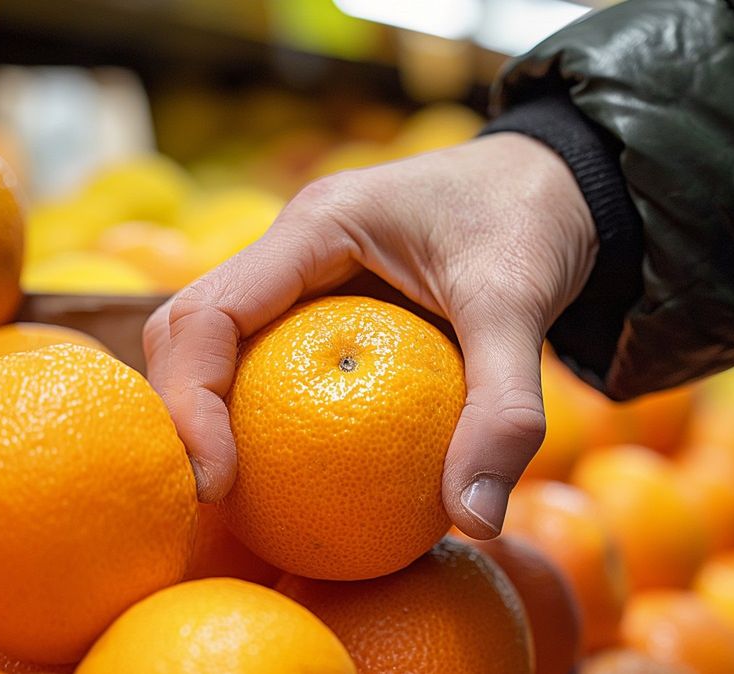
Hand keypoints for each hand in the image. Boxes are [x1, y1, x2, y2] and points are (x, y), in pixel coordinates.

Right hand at [143, 132, 596, 538]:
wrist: (552, 180)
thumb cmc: (531, 221)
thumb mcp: (523, 306)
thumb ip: (504, 410)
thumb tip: (476, 522)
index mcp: (318, 225)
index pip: (208, 311)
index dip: (191, 401)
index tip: (216, 482)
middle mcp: (291, 245)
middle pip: (186, 327)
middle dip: (181, 413)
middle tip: (210, 498)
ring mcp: (300, 271)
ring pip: (216, 343)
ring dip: (209, 413)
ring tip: (235, 496)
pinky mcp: (322, 298)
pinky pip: (267, 355)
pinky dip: (260, 410)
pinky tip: (291, 472)